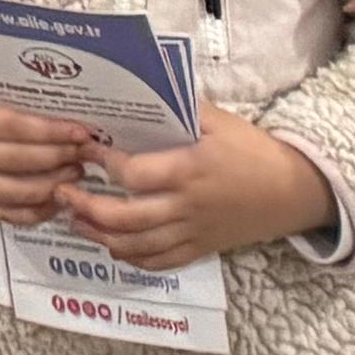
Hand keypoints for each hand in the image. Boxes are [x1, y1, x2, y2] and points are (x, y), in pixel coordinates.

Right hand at [0, 61, 99, 223]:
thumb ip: (15, 96)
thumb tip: (67, 107)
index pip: (16, 128)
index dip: (53, 131)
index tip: (82, 132)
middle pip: (22, 161)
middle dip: (61, 157)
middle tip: (87, 152)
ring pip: (19, 193)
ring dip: (54, 184)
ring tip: (77, 172)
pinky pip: (9, 215)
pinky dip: (38, 211)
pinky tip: (58, 199)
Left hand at [53, 112, 339, 272]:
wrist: (294, 192)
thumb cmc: (252, 150)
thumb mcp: (217, 120)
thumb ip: (177, 109)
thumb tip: (136, 93)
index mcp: (187, 170)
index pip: (132, 174)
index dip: (103, 163)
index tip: (83, 148)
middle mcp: (185, 207)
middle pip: (125, 218)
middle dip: (86, 207)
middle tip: (61, 192)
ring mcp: (192, 232)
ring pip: (137, 246)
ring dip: (100, 236)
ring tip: (74, 220)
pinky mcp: (201, 249)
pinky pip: (160, 262)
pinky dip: (131, 258)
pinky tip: (110, 246)